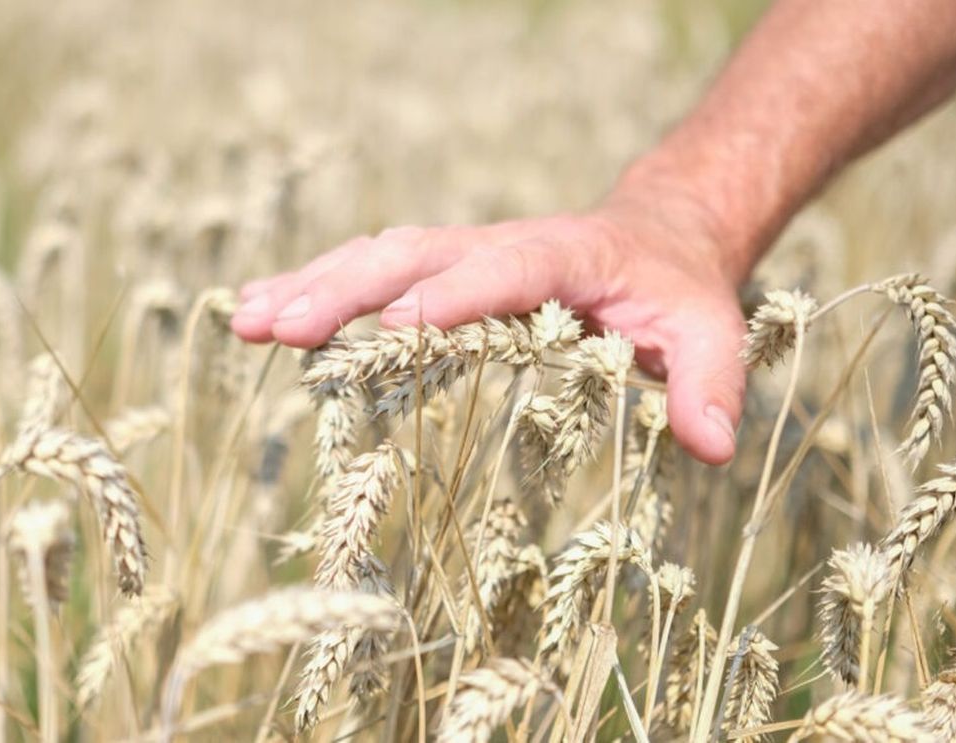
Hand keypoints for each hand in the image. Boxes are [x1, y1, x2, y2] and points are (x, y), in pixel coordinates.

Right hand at [230, 189, 749, 464]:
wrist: (654, 239)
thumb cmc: (678, 294)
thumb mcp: (710, 334)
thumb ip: (709, 385)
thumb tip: (711, 446)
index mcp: (566, 254)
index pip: (506, 268)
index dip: (455, 295)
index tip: (400, 328)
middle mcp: (498, 244)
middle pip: (413, 255)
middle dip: (346, 291)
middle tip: (280, 328)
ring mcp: (460, 253)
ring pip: (375, 258)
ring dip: (311, 286)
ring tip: (244, 321)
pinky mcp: (436, 270)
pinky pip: (368, 271)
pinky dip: (313, 288)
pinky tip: (256, 312)